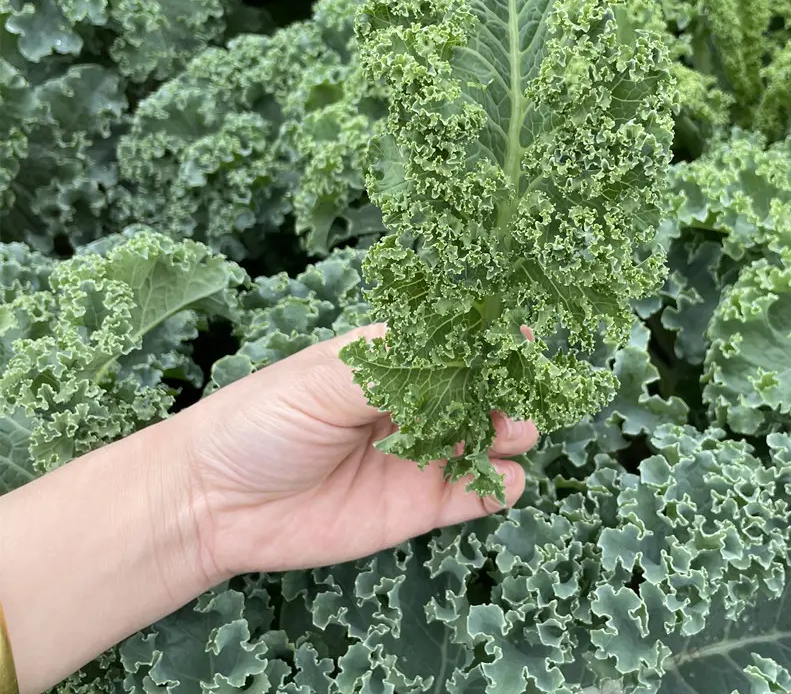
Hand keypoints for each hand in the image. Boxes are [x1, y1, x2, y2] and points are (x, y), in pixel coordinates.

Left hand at [178, 324, 538, 582]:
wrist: (216, 504)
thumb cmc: (262, 422)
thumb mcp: (325, 380)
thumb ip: (395, 369)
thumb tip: (460, 355)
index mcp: (391, 360)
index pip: (454, 341)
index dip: (490, 338)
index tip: (522, 336)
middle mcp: (414, 403)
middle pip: (482, 389)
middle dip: (509, 388)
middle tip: (518, 395)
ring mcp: (421, 454)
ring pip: (490, 438)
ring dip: (513, 432)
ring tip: (509, 433)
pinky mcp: (420, 505)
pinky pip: (476, 494)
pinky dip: (501, 486)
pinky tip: (499, 480)